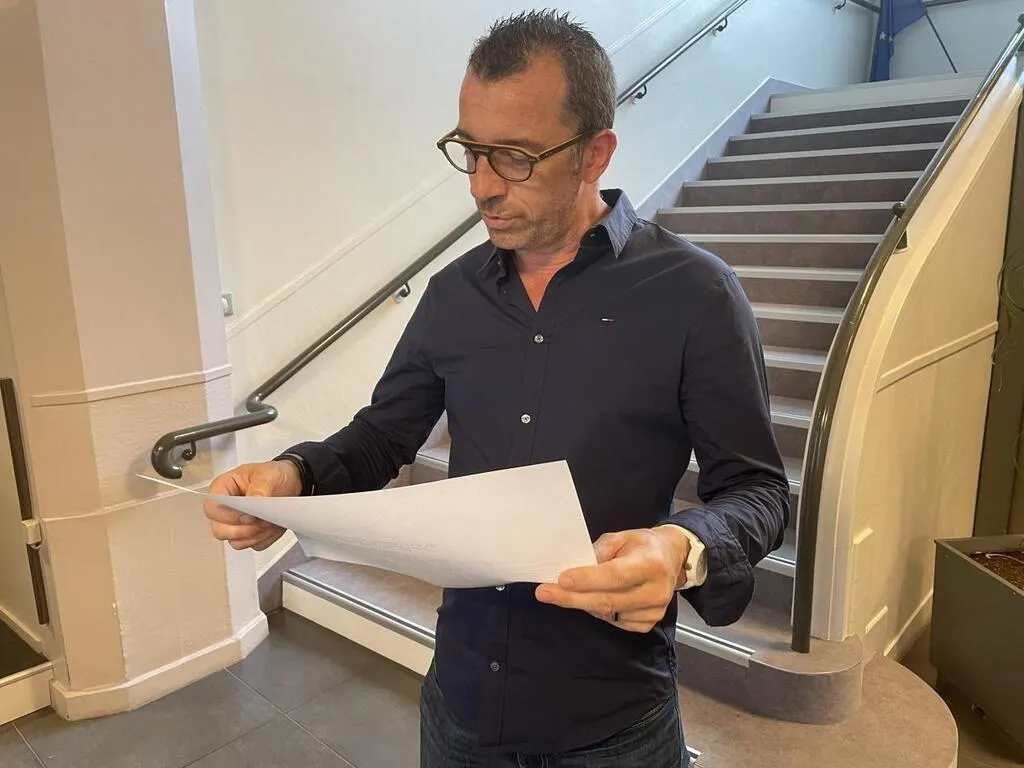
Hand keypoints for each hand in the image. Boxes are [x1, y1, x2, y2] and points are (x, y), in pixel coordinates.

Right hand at [203, 461, 301, 550]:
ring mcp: (235, 524)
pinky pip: (253, 545)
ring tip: (271, 523)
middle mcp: (225, 509)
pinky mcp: (248, 534)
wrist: (290, 482)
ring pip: (236, 542)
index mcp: (223, 488)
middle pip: (220, 530)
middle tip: (262, 521)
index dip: (227, 516)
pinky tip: (274, 527)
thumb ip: (259, 488)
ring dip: (256, 535)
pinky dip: (265, 538)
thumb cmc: (273, 475)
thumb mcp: (268, 475)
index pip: (212, 507)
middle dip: (243, 530)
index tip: (249, 516)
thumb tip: (254, 502)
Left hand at [535, 526, 690, 632]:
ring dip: (584, 604)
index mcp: (650, 562)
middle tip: (545, 593)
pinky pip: (616, 622)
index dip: (587, 579)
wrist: (671, 558)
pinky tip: (596, 599)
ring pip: (608, 613)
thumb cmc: (642, 545)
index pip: (615, 575)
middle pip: (608, 600)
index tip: (561, 580)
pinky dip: (600, 612)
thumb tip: (573, 569)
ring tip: (570, 592)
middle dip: (572, 598)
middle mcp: (656, 589)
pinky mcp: (650, 623)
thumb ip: (598, 551)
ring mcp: (655, 610)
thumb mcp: (620, 537)